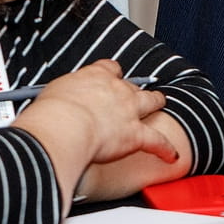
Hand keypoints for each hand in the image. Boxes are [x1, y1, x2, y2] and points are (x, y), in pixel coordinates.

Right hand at [22, 60, 181, 166]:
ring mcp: (129, 111)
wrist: (63, 126)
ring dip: (156, 103)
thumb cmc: (51, 112)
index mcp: (95, 76)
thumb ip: (61, 97)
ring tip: (160, 103)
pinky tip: (171, 155)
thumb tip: (53, 106)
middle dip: (135, 89)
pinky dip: (165, 148)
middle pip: (133, 85)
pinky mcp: (135, 134)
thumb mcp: (52, 94)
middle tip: (134, 94)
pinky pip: (157, 141)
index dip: (111, 75)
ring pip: (151, 102)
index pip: (109, 68)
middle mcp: (116, 90)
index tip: (109, 78)